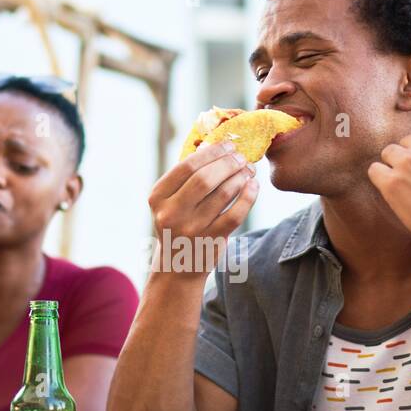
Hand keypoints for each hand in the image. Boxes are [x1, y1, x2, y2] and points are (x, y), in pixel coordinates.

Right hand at [147, 141, 258, 279]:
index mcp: (157, 197)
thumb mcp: (172, 200)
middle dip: (228, 163)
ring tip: (248, 170)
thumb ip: (187, 176)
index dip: (211, 152)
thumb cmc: (179, 223)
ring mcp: (190, 229)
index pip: (186, 166)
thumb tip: (214, 144)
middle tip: (241, 157)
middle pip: (205, 178)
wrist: (178, 267)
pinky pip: (235, 213)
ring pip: (223, 194)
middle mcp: (170, 214)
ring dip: (241, 177)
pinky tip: (253, 186)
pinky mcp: (210, 241)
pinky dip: (248, 196)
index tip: (227, 146)